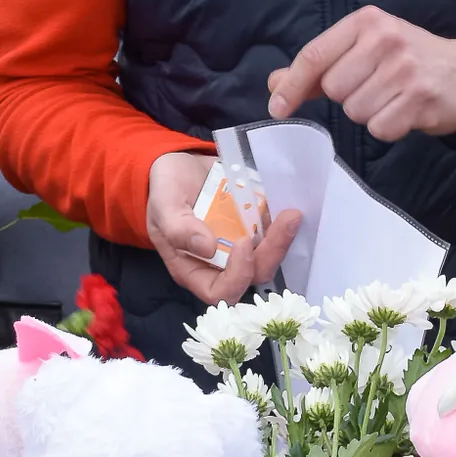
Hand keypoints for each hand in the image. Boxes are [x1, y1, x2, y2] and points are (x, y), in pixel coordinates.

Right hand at [145, 149, 302, 306]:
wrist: (178, 165)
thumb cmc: (165, 190)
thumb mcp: (164, 206)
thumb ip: (179, 229)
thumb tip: (208, 248)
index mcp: (194, 268)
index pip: (219, 292)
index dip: (237, 277)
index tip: (242, 244)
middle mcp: (221, 263)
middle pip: (253, 274)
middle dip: (271, 253)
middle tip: (284, 223)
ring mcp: (240, 245)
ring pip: (268, 255)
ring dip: (282, 239)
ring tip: (291, 215)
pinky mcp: (253, 227)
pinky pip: (272, 233)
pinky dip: (281, 223)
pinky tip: (285, 205)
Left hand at [266, 7, 455, 141]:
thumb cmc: (406, 59)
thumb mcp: (363, 49)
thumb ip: (319, 66)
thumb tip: (275, 84)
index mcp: (366, 22)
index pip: (315, 55)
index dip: (291, 85)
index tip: (277, 107)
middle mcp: (385, 40)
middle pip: (333, 89)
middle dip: (347, 96)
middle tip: (374, 86)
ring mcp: (405, 70)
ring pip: (355, 112)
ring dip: (369, 112)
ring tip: (392, 97)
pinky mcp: (421, 99)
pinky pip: (380, 129)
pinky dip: (388, 127)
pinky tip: (405, 111)